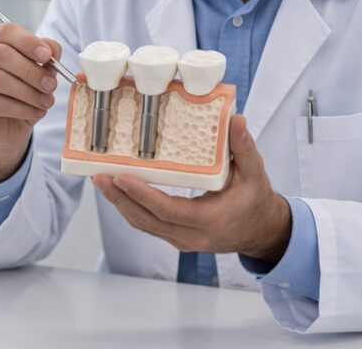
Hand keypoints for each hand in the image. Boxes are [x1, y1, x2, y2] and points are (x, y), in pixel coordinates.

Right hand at [0, 22, 61, 184]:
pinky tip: (36, 112)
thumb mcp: (41, 69)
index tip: (47, 56)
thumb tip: (52, 49)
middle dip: (30, 70)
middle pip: (1, 54)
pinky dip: (21, 109)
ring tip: (47, 101)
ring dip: (28, 92)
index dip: (28, 42)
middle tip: (51, 85)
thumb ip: (48, 55)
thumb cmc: (25, 88)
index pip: (6, 31)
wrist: (10, 123)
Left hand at [92, 115, 291, 262]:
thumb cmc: (256, 199)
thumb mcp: (254, 171)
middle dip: (119, 198)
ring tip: (101, 181)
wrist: (261, 231)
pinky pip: (147, 225)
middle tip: (99, 176)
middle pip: (146, 220)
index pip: (167, 210)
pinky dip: (130, 208)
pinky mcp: (176, 238)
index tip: (120, 177)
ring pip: (143, 225)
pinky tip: (117, 191)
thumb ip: (243, 146)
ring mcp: (182, 241)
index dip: (141, 195)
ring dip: (119, 204)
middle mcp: (192, 236)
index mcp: (210, 220)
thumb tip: (237, 119)